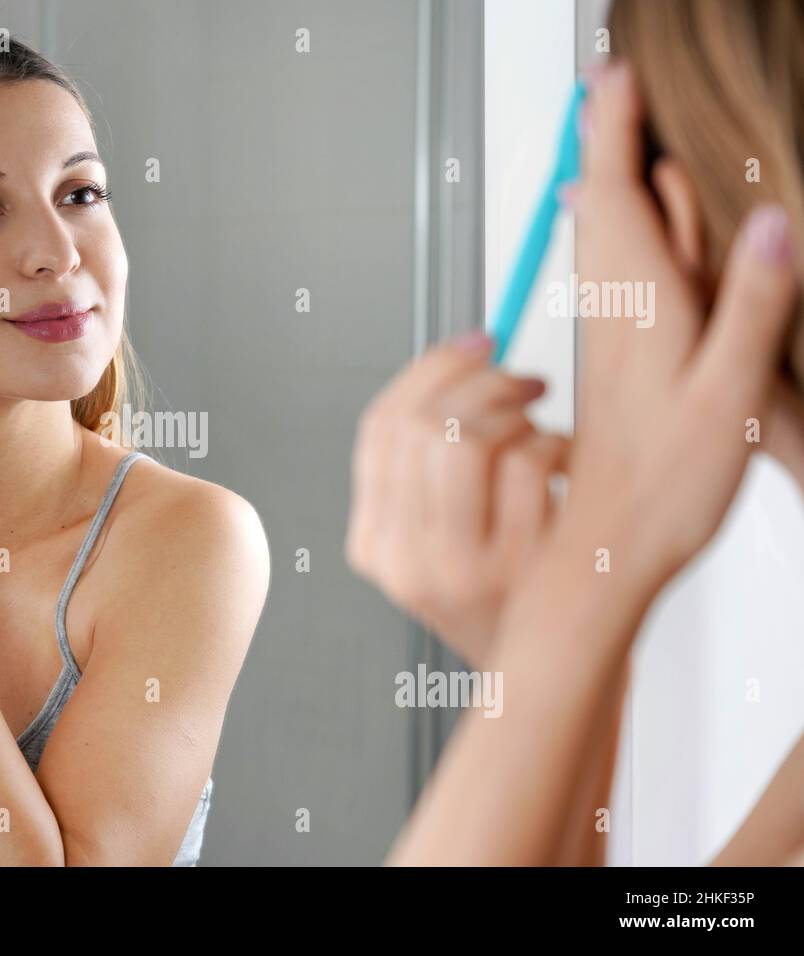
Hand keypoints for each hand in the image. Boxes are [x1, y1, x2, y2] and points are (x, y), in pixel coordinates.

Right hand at [346, 333, 567, 664]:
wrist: (554, 677)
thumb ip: (431, 463)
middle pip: (423, 425)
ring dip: (522, 416)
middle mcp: (405, 563)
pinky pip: (533, 462)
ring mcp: (462, 572)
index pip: (381, 428)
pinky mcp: (523, 573)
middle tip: (526, 382)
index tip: (478, 342)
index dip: (431, 368)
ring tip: (544, 436)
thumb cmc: (507, 589)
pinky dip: (559, 446)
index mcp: (373, 546)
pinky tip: (566, 470)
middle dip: (483, 380)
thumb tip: (465, 353)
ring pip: (474, 438)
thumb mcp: (441, 536)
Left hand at [564, 60, 798, 589]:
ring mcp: (608, 338)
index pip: (615, 197)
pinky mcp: (611, 362)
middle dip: (601, 141)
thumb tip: (765, 218)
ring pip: (599, 241)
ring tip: (604, 131)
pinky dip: (611, 234)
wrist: (610, 548)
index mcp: (641, 310)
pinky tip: (615, 232)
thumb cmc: (667, 485)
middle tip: (603, 84)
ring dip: (601, 180)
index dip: (614, 134)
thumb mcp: (732, 392)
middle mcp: (613, 316)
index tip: (612, 78)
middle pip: (599, 207)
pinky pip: (608, 278)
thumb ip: (751, 303)